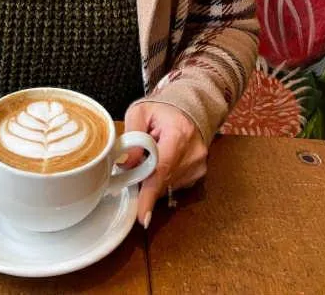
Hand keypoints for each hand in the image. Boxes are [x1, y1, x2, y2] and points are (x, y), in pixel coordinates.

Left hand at [123, 101, 207, 227]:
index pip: (162, 168)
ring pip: (167, 185)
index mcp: (179, 133)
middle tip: (137, 161)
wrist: (191, 108)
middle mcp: (194, 152)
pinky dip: (164, 178)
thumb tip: (125, 163)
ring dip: (154, 177)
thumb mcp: (140, 112)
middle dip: (144, 177)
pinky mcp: (199, 174)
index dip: (149, 194)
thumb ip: (131, 134)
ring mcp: (199, 165)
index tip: (142, 217)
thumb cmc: (163, 110)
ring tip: (155, 153)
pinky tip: (164, 161)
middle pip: (162, 180)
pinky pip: (174, 185)